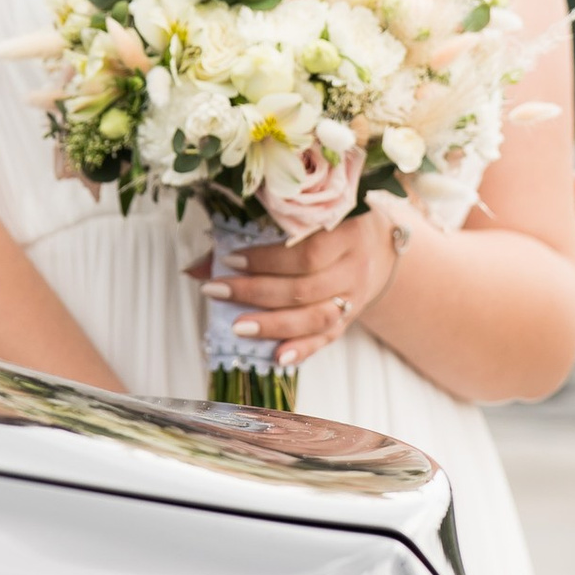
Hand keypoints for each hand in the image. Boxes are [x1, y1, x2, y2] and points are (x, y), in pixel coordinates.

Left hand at [198, 206, 405, 373]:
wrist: (379, 246)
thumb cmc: (330, 225)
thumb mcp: (305, 217)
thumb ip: (252, 234)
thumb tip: (195, 266)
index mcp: (346, 231)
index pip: (307, 252)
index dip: (267, 259)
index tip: (229, 261)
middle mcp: (355, 267)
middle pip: (305, 288)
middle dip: (257, 292)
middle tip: (217, 292)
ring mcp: (355, 298)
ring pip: (316, 317)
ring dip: (274, 325)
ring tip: (237, 328)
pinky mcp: (350, 320)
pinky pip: (327, 339)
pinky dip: (302, 349)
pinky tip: (277, 357)